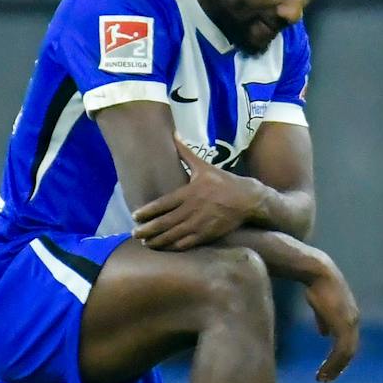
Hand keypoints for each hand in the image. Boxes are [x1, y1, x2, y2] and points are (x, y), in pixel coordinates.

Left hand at [132, 136, 262, 249]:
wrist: (248, 199)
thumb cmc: (223, 181)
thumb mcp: (203, 166)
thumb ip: (185, 153)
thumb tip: (173, 134)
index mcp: (189, 192)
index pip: (163, 204)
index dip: (147, 211)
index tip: (134, 216)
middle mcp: (193, 209)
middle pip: (165, 222)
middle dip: (147, 229)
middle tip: (134, 233)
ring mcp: (200, 223)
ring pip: (174, 235)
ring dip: (158, 240)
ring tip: (145, 243)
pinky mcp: (208, 234)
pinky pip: (188, 243)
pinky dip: (174, 247)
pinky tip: (164, 248)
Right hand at [302, 256, 361, 382]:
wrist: (317, 272)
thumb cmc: (317, 285)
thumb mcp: (321, 304)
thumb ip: (324, 319)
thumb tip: (323, 334)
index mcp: (349, 318)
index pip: (348, 342)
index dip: (339, 357)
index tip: (329, 368)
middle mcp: (353, 321)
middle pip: (349, 351)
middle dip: (338, 366)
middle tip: (326, 379)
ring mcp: (349, 323)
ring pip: (346, 353)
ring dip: (334, 367)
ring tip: (323, 378)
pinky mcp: (343, 324)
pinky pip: (340, 349)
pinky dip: (332, 362)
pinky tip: (322, 369)